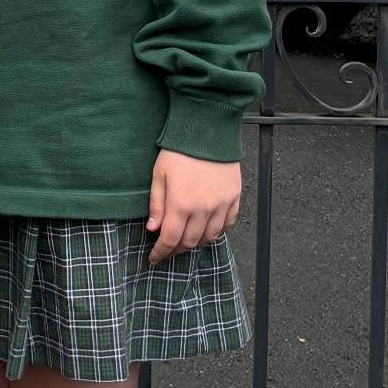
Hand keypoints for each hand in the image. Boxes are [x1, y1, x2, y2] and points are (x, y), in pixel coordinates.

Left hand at [146, 150, 240, 265]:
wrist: (207, 130)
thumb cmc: (179, 150)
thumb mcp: (159, 175)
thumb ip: (156, 204)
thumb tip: (153, 229)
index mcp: (181, 204)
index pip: (170, 240)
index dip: (161, 253)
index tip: (154, 258)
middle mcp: (203, 209)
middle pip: (190, 242)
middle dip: (177, 249)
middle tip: (168, 248)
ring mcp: (221, 205)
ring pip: (210, 237)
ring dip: (196, 243)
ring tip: (186, 240)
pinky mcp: (234, 198)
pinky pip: (228, 224)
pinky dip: (217, 231)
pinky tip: (207, 229)